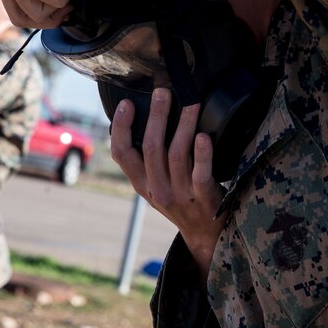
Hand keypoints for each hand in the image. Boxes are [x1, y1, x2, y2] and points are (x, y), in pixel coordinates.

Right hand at [111, 88, 226, 285]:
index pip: (122, 154)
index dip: (121, 128)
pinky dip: (202, 153)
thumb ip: (149, 162)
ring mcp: (179, 195)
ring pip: (176, 154)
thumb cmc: (183, 201)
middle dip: (157, 116)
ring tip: (191, 103)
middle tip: (163, 92)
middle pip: (151, 148)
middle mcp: (156, 190)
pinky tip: (203, 136)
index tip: (126, 104)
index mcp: (141, 184)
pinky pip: (200, 172)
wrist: (206, 235)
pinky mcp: (202, 197)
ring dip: (183, 125)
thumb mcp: (156, 186)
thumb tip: (146, 120)